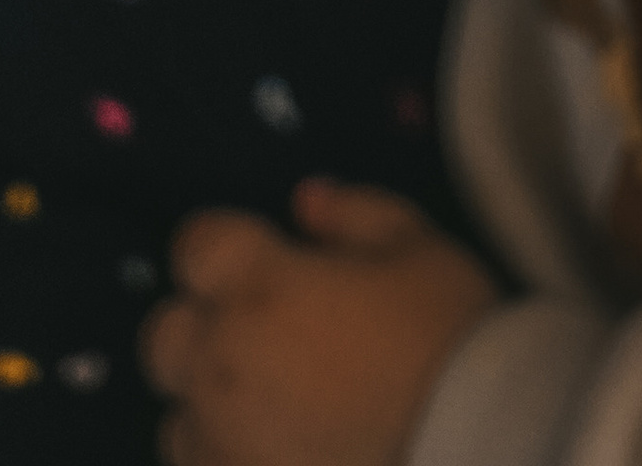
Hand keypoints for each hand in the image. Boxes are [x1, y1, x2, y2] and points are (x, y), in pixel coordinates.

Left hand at [142, 185, 497, 465]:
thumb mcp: (418, 248)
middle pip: (164, 336)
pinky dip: (225, 458)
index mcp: (259, 287)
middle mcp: (222, 365)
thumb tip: (304, 201)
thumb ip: (353, 213)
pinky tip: (275, 452)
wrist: (477, 451)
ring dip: (209, 405)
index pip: (194, 247)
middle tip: (262, 333)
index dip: (224, 247)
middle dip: (201, 324)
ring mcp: (222, 446)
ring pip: (176, 418)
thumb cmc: (450, 342)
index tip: (260, 257)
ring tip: (271, 408)